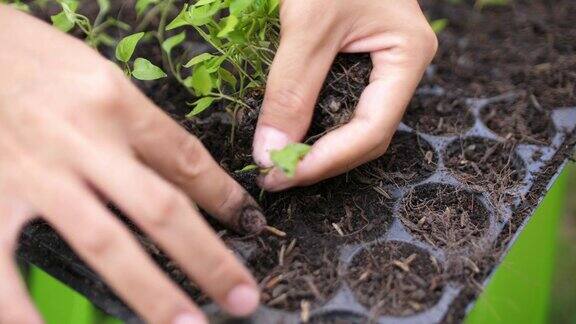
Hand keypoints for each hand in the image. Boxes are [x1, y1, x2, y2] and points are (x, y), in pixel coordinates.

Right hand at [0, 6, 263, 322]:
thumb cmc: (30, 60)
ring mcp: (32, 174)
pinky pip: (5, 265)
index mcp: (112, 102)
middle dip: (207, 259)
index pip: (184, 158)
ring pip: (104, 242)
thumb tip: (186, 174)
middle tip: (242, 300)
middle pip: (159, 208)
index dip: (223, 198)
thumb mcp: (95, 75)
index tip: (250, 225)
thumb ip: (138, 124)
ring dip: (149, 292)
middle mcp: (81, 140)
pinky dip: (26, 308)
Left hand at [253, 0, 437, 190]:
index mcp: (407, 54)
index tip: (282, 174)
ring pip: (354, 123)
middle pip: (366, 133)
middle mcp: (401, 65)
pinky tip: (289, 132)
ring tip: (278, 160)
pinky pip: (341, 103)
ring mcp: (382, 63)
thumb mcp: (307, 23)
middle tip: (275, 174)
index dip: (328, 161)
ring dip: (317, 148)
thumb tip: (270, 152)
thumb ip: (290, 90)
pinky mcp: (359, 60)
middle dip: (321, 160)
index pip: (373, 128)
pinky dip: (314, 123)